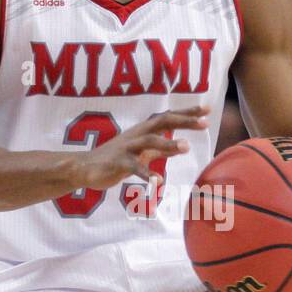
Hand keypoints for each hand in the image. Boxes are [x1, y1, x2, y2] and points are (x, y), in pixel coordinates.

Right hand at [82, 105, 209, 188]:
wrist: (84, 168)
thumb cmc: (115, 159)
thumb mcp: (141, 151)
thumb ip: (159, 147)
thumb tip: (181, 144)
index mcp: (143, 131)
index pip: (168, 117)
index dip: (187, 113)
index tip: (207, 109)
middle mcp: (136, 135)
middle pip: (162, 122)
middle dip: (183, 121)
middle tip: (204, 123)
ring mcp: (127, 148)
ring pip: (149, 141)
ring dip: (168, 143)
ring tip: (187, 147)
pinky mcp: (118, 163)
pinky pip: (134, 168)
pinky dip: (147, 174)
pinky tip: (158, 182)